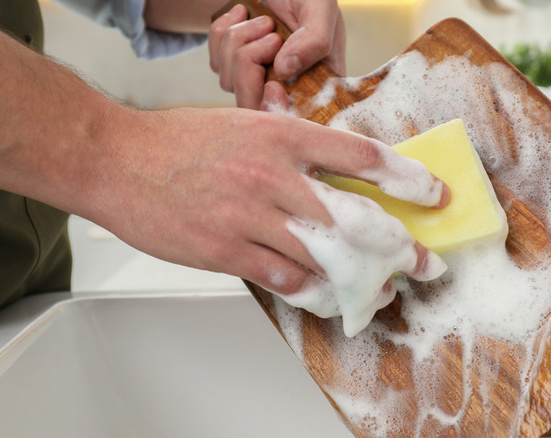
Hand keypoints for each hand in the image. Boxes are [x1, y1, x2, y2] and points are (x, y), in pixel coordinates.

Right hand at [91, 108, 447, 296]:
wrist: (117, 160)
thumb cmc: (181, 142)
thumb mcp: (248, 125)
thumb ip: (295, 149)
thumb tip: (342, 175)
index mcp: (283, 136)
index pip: (362, 155)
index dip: (406, 178)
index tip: (433, 195)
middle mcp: (274, 176)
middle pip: (356, 217)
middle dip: (400, 245)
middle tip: (423, 262)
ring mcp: (251, 217)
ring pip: (327, 258)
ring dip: (363, 280)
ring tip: (383, 291)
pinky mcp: (227, 252)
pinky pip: (286, 281)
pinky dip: (316, 292)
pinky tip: (331, 297)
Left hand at [208, 0, 345, 109]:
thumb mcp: (321, 9)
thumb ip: (314, 39)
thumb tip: (285, 71)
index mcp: (318, 84)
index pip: (295, 119)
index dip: (278, 111)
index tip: (274, 84)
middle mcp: (287, 88)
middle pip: (253, 106)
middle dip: (251, 67)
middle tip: (272, 37)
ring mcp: (257, 79)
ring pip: (230, 82)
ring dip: (240, 41)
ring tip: (264, 20)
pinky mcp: (234, 65)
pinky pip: (215, 61)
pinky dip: (223, 32)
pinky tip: (242, 15)